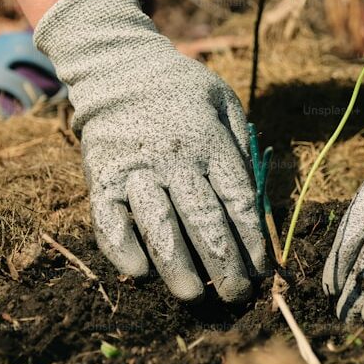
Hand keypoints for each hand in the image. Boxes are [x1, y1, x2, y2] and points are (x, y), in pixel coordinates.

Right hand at [35, 0, 267, 302]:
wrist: (119, 67)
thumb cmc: (183, 91)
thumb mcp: (225, 104)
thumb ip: (241, 149)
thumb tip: (257, 205)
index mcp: (210, 142)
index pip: (238, 200)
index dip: (252, 240)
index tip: (262, 271)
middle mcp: (174, 159)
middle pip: (204, 219)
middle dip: (224, 263)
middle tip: (237, 296)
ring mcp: (135, 170)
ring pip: (159, 225)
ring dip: (178, 266)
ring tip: (195, 296)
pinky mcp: (101, 178)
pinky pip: (109, 220)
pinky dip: (122, 249)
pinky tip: (140, 272)